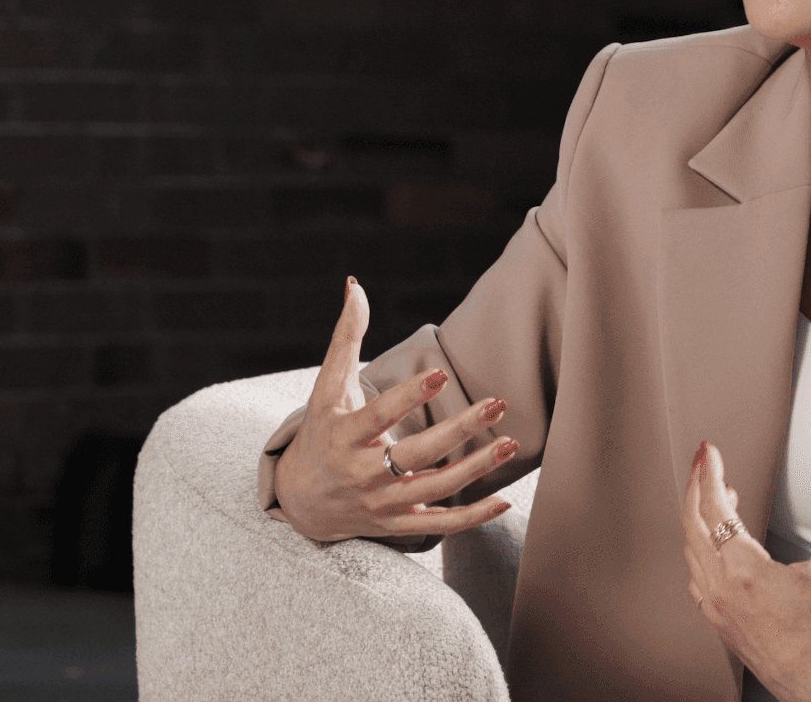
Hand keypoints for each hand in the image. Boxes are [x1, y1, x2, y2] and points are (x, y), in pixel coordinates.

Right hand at [272, 276, 515, 542]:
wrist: (300, 501)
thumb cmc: (320, 432)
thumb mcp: (325, 387)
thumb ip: (345, 337)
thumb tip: (354, 284)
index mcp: (344, 436)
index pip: (379, 416)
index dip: (409, 397)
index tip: (442, 375)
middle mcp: (362, 473)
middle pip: (415, 455)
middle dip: (458, 430)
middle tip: (496, 403)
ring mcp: (382, 503)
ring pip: (434, 489)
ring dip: (476, 469)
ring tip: (510, 442)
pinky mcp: (397, 524)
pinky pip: (439, 525)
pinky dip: (472, 518)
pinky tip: (504, 500)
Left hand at [682, 442, 810, 701]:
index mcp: (745, 572)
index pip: (715, 507)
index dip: (710, 473)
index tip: (709, 450)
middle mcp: (722, 589)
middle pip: (692, 523)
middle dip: (698, 485)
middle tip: (706, 461)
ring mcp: (716, 607)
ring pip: (690, 549)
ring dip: (699, 517)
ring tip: (722, 496)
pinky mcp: (718, 621)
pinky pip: (695, 574)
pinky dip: (700, 548)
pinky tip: (718, 543)